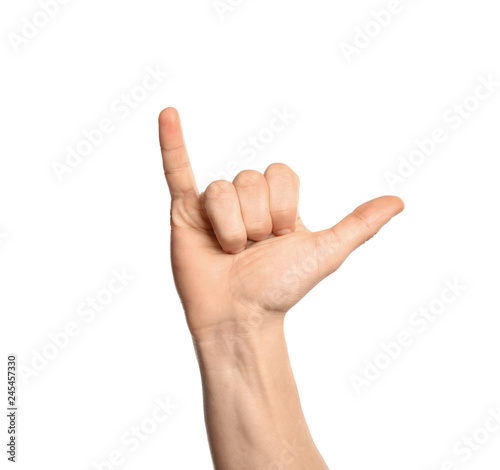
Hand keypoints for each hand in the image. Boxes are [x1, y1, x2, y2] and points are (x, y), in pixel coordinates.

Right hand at [159, 107, 403, 341]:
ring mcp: (214, 204)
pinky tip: (168, 114)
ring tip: (229, 251)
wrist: (241, 317)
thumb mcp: (325, 253)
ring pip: (222, 188)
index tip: (282, 237)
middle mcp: (246, 199)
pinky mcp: (185, 213)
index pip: (281, 173)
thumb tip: (398, 201)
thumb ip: (359, 224)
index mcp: (276, 203)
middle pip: (251, 179)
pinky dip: (170, 142)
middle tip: (252, 249)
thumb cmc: (280, 289)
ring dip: (230, 226)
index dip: (283, 205)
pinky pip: (176, 171)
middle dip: (256, 220)